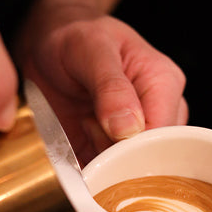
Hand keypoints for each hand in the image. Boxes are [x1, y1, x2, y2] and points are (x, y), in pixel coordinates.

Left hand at [15, 0, 187, 164]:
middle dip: (115, 155)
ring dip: (101, 160)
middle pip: (152, 158)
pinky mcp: (114, 149)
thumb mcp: (91, 49)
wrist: (48, 41)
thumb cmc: (75, 35)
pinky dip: (91, 169)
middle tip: (87, 125)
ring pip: (131, 171)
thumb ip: (111, 87)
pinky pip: (110, 176)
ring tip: (84, 124)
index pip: (164, 133)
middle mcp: (159, 111)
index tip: (99, 134)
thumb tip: (129, 129)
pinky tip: (78, 141)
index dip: (133, 146)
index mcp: (164, 83)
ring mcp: (138, 133)